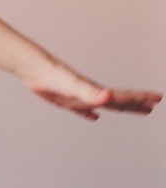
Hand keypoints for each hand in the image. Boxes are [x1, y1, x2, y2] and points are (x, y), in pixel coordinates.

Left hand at [24, 63, 161, 120]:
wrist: (34, 69)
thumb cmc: (54, 75)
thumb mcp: (75, 86)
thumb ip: (92, 92)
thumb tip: (109, 96)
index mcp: (96, 92)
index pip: (124, 96)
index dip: (141, 98)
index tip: (158, 98)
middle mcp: (90, 94)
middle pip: (118, 101)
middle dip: (136, 104)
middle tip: (152, 107)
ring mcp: (78, 97)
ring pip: (103, 105)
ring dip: (118, 108)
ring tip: (131, 110)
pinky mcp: (65, 101)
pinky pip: (82, 110)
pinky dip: (89, 114)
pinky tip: (94, 117)